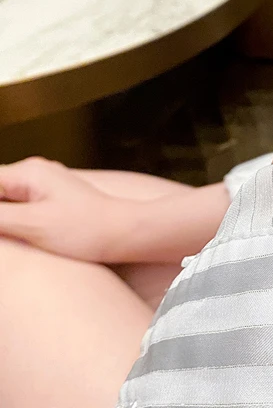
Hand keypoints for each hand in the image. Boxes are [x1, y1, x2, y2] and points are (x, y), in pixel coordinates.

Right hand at [0, 157, 133, 262]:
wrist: (125, 233)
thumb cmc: (84, 229)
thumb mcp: (32, 225)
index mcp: (28, 172)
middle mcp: (34, 173)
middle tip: (7, 231)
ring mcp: (42, 186)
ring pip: (2, 199)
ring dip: (0, 218)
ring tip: (12, 235)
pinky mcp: (48, 201)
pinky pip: (14, 207)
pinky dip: (5, 220)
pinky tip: (9, 235)